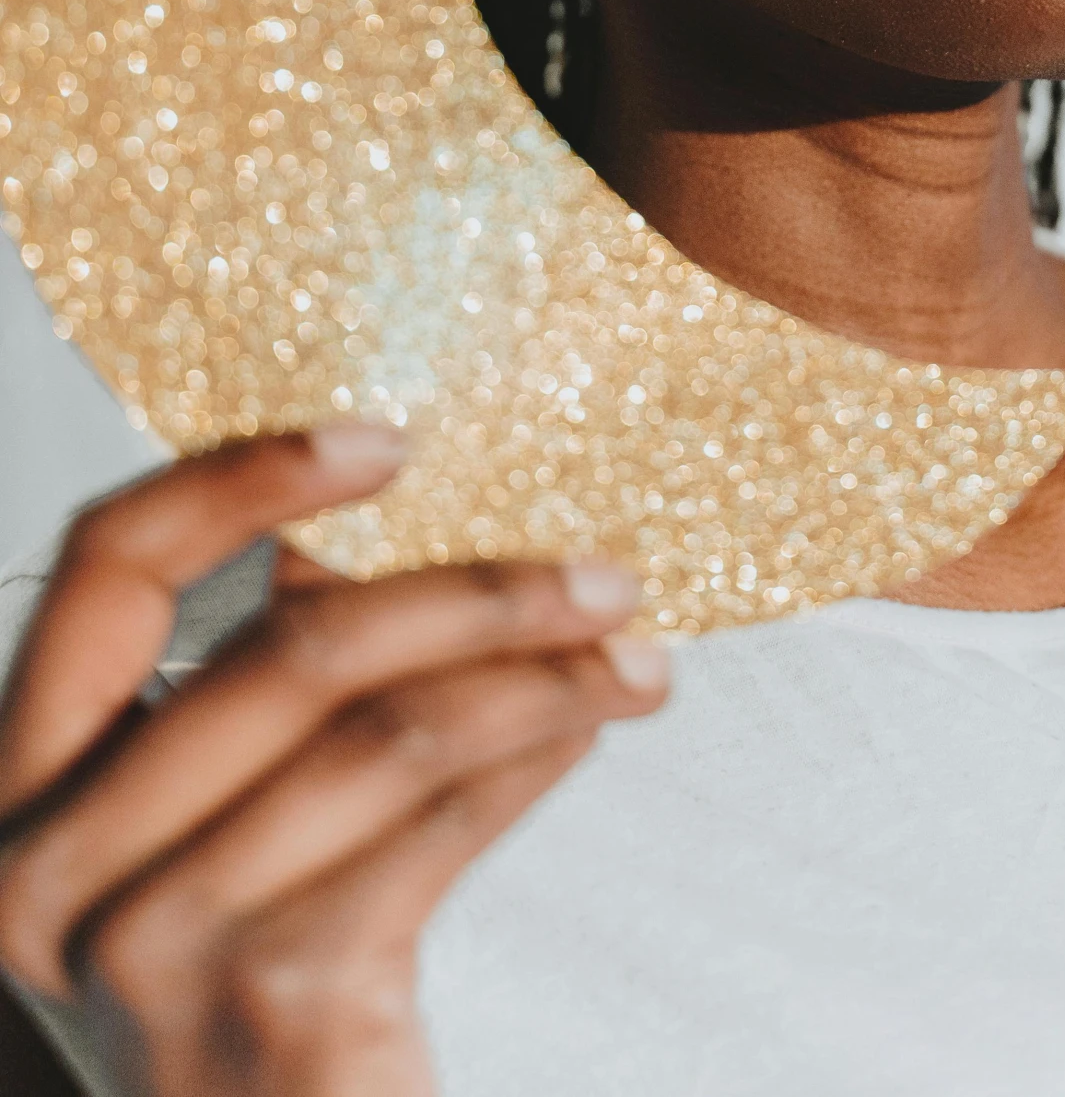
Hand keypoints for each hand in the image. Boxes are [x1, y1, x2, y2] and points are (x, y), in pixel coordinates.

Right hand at [0, 428, 667, 1095]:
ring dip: (535, 675)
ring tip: (628, 655)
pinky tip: (587, 729)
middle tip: (600, 572)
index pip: (104, 568)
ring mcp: (150, 938)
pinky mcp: (272, 993)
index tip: (386, 439)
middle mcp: (46, 865)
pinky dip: (530, 758)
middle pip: (285, 645)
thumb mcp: (216, 836)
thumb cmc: (250, 1001)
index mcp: (22, 791)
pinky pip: (435, 819)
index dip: (243, 477)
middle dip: (471, 591)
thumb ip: (262, 701)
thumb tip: (365, 540)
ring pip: (384, 728)